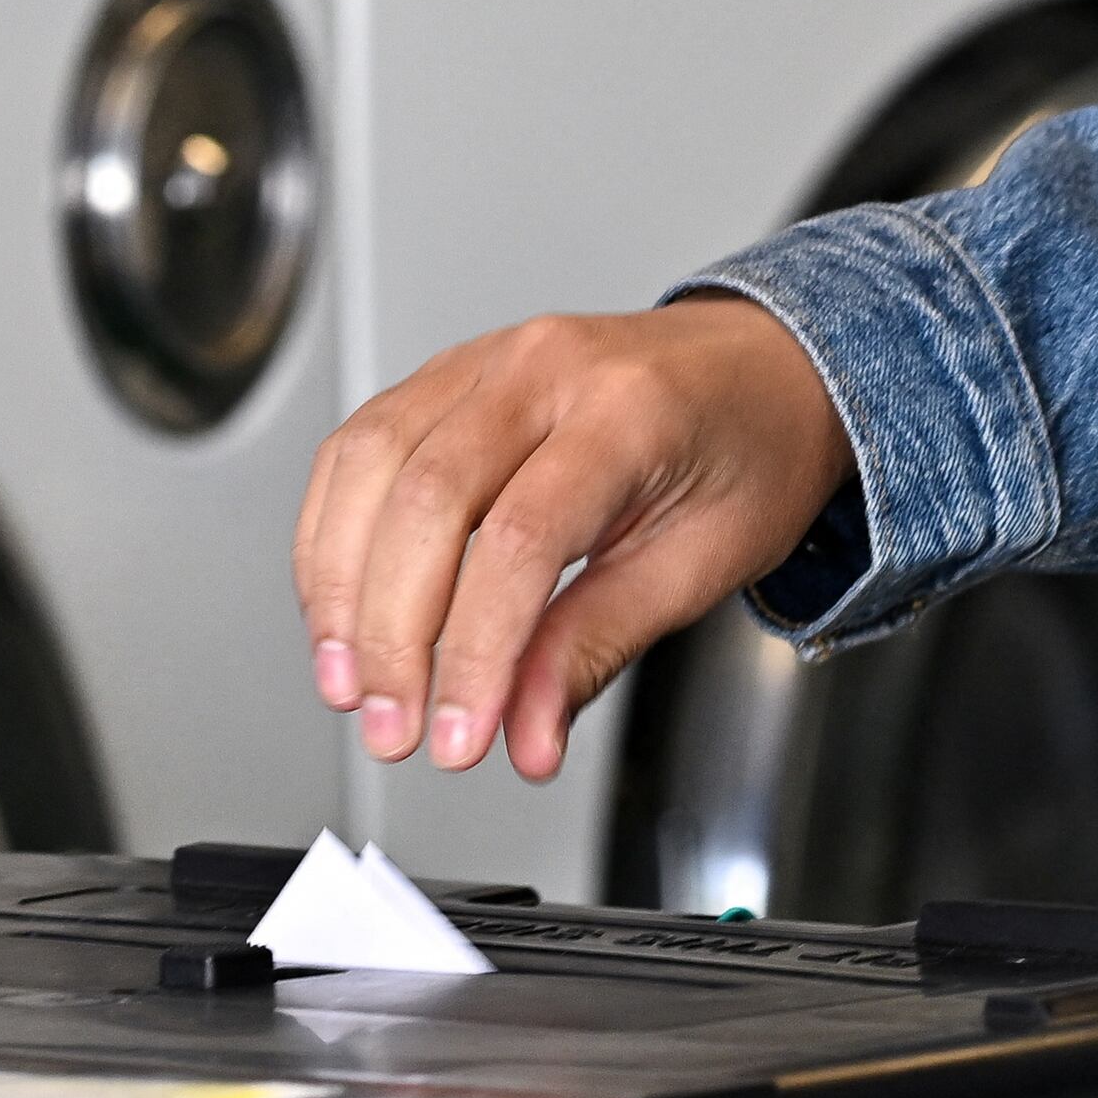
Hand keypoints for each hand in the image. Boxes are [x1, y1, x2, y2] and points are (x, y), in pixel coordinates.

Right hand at [293, 298, 852, 779]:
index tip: (459, 736)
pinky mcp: (444, 376)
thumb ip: (597, 648)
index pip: (519, 541)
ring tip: (351, 683)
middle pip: (425, 501)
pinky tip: (342, 609)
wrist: (763, 368)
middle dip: (392, 636)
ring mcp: (484, 361)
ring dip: (341, 590)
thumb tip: (526, 735)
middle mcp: (544, 370)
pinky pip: (358, 448)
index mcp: (627, 412)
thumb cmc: (747, 452)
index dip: (473, 654)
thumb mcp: (700, 566)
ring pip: (368, 466)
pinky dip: (333, 536)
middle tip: (393, 728)